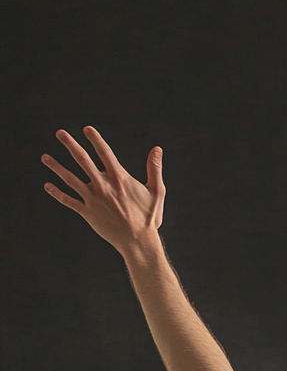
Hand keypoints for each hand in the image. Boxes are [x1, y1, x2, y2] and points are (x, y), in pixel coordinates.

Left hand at [42, 126, 164, 254]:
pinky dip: (57, 193)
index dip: (95, 139)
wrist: (137, 241)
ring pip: (70, 179)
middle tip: (60, 132)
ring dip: (56, 167)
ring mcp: (93, 199)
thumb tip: (157, 149)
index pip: (104, 152)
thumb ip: (154, 169)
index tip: (86, 129)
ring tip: (45, 157)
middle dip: (70, 145)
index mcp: (119, 178)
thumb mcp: (156, 191)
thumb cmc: (149, 217)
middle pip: (83, 160)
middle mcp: (103, 186)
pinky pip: (68, 201)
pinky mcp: (87, 213)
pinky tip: (47, 186)